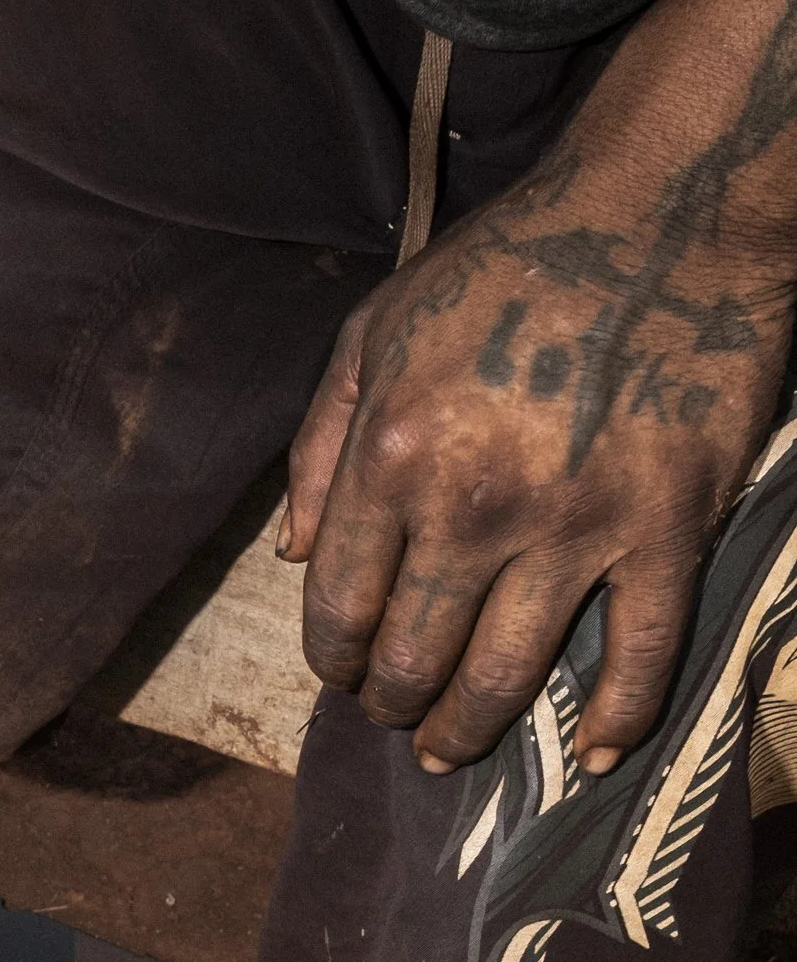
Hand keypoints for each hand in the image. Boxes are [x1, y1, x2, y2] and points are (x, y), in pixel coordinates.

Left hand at [284, 156, 794, 773]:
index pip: (339, 608)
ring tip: (453, 747)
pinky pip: (640, 655)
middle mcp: (474, 505)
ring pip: (505, 680)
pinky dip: (619, 720)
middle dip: (392, 706)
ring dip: (467, 730)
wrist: (668, 204)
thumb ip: (320, 441)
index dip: (334, 663)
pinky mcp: (666, 527)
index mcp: (394, 454)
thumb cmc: (512, 261)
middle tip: (397, 713)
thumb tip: (293, 554)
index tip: (343, 675)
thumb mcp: (380, 326)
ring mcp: (574, 526)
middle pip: (413, 660)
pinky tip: (596, 758)